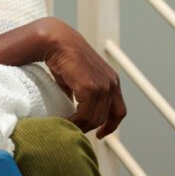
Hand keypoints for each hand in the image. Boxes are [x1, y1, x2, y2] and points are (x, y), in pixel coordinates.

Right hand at [38, 18, 125, 137]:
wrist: (56, 41)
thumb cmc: (62, 56)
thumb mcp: (76, 77)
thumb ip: (79, 93)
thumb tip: (72, 109)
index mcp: (111, 81)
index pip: (118, 111)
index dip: (110, 126)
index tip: (100, 134)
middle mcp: (112, 84)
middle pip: (103, 118)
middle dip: (88, 127)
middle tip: (72, 130)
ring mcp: (103, 86)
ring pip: (93, 118)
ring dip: (79, 125)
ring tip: (65, 126)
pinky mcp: (91, 87)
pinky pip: (84, 114)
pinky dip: (74, 121)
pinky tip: (64, 121)